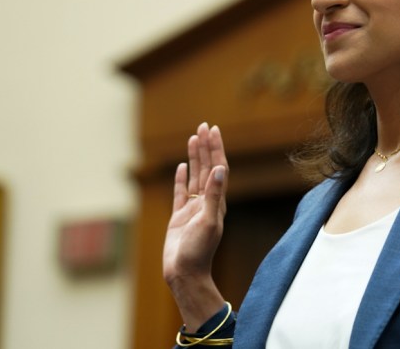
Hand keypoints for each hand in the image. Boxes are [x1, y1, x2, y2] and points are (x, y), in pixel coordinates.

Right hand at [163, 122, 229, 328]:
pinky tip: (181, 166)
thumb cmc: (199, 251)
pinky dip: (181, 178)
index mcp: (217, 201)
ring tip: (193, 138)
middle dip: (206, 146)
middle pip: (207, 167)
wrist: (185, 273)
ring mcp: (193, 208)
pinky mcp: (179, 217)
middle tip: (204, 125)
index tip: (213, 130)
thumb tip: (220, 169)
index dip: (216, 148)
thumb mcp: (209, 221)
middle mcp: (207, 201)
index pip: (218, 167)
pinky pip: (180, 192)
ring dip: (194, 157)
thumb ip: (213, 194)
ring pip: (194, 176)